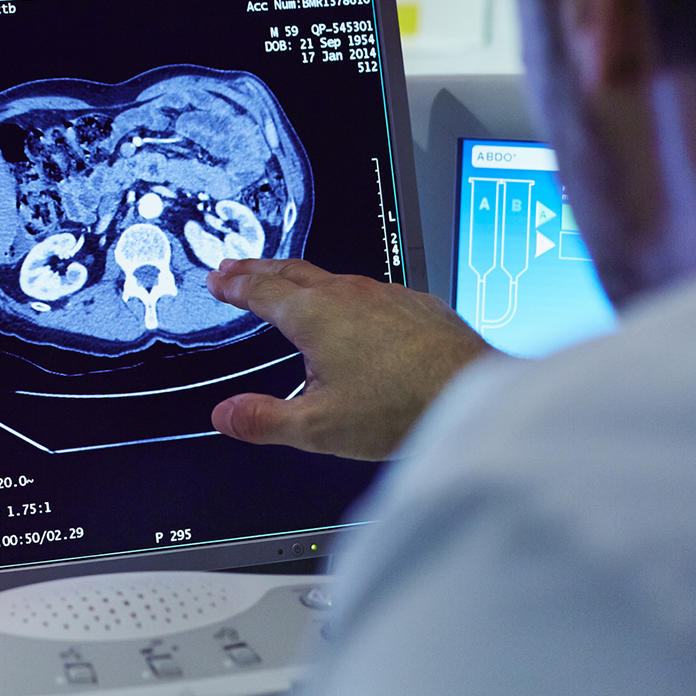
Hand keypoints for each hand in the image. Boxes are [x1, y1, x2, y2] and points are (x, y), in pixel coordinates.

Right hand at [206, 258, 496, 460]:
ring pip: (331, 277)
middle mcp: (346, 294)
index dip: (234, 284)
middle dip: (258, 269)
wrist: (476, 394)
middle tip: (237, 267)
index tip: (218, 279)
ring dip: (301, 278)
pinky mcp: (416, 303)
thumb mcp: (319, 427)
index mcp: (313, 316)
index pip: (260, 291)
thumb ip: (265, 421)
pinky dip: (347, 293)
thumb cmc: (403, 408)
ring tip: (289, 284)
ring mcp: (384, 294)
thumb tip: (225, 416)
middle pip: (290, 271)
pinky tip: (356, 309)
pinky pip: (371, 290)